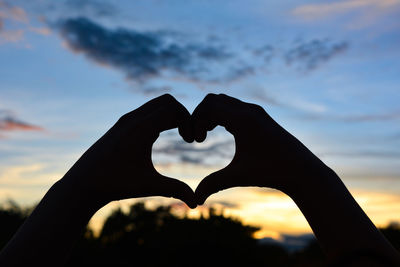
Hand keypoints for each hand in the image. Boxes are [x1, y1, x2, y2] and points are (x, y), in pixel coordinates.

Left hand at [62, 94, 196, 207]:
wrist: (83, 184)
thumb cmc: (115, 184)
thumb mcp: (148, 185)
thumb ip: (175, 190)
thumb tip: (196, 204)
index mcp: (141, 128)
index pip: (173, 109)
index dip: (189, 122)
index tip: (191, 142)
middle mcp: (133, 119)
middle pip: (166, 101)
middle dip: (182, 114)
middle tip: (187, 135)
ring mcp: (125, 120)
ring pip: (155, 104)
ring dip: (170, 115)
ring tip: (179, 136)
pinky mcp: (120, 125)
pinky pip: (145, 111)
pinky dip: (158, 118)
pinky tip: (159, 137)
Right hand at [193, 93, 324, 203]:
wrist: (302, 171)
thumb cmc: (271, 172)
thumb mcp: (239, 176)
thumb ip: (213, 184)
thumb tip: (195, 200)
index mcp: (243, 119)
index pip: (209, 105)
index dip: (196, 120)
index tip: (197, 142)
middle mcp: (250, 110)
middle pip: (214, 99)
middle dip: (201, 116)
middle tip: (199, 138)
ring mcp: (257, 112)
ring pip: (225, 102)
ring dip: (212, 115)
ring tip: (206, 135)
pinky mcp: (261, 117)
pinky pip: (235, 107)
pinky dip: (223, 116)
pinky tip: (222, 132)